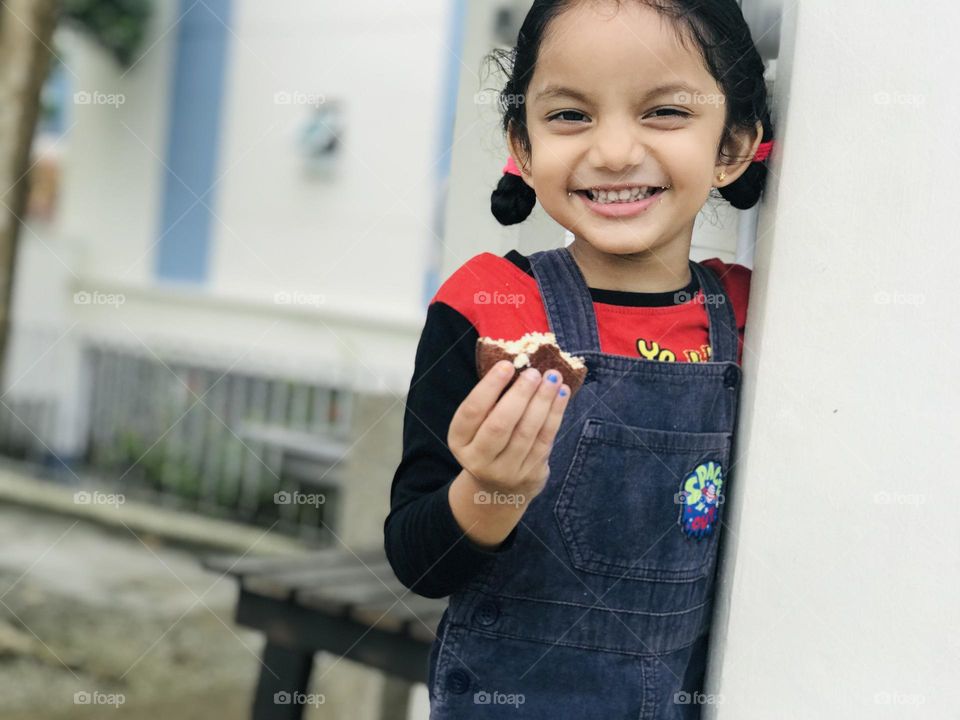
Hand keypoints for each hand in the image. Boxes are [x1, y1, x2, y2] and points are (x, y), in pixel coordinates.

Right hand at [448, 360, 570, 500]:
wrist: (499, 489)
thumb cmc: (488, 442)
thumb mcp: (477, 426)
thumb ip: (491, 401)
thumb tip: (517, 365)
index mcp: (459, 441)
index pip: (472, 412)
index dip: (489, 387)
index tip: (507, 365)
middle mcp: (479, 459)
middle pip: (500, 425)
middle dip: (520, 395)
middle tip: (534, 372)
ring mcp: (506, 471)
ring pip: (527, 432)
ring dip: (543, 402)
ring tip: (553, 377)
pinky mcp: (531, 474)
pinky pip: (545, 440)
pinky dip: (555, 414)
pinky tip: (562, 394)